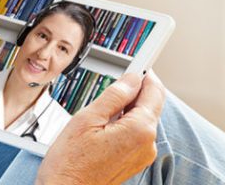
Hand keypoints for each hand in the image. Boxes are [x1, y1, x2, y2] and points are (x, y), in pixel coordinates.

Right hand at [36, 71, 165, 184]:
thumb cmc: (70, 163)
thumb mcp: (88, 118)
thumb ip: (114, 95)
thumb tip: (131, 79)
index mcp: (140, 129)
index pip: (154, 90)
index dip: (145, 73)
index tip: (140, 61)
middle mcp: (147, 143)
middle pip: (150, 105)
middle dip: (136, 91)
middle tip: (114, 83)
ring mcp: (142, 155)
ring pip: (142, 119)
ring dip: (127, 109)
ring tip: (100, 112)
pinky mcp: (134, 162)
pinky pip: (136, 134)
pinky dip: (124, 124)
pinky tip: (103, 127)